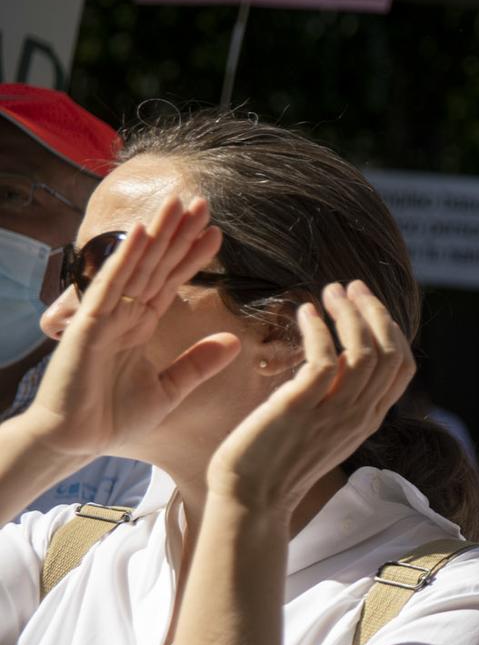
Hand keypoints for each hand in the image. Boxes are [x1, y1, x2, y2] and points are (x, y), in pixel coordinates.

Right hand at [21, 194, 236, 459]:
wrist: (76, 442)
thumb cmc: (114, 418)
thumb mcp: (169, 389)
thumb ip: (198, 363)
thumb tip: (235, 340)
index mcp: (140, 325)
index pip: (171, 281)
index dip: (193, 257)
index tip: (218, 233)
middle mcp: (123, 314)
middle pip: (157, 265)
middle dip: (179, 234)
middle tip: (204, 202)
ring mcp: (105, 316)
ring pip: (136, 266)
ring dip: (157, 234)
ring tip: (179, 203)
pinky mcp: (89, 325)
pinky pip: (109, 285)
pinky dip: (125, 259)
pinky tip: (140, 232)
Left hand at [205, 282, 413, 513]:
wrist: (251, 501)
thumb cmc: (275, 465)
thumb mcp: (321, 430)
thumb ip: (336, 401)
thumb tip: (334, 364)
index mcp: (367, 419)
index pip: (401, 366)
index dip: (389, 328)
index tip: (365, 303)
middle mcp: (359, 416)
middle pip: (389, 353)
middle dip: (373, 311)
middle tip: (350, 287)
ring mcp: (333, 415)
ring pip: (363, 352)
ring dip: (348, 314)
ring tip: (329, 292)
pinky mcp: (300, 410)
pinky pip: (323, 360)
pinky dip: (318, 330)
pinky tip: (305, 313)